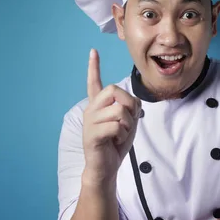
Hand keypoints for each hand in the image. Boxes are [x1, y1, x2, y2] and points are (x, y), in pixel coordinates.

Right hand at [82, 49, 140, 185]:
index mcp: (98, 106)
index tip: (93, 51)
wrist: (105, 168)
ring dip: (127, 125)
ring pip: (119, 110)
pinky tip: (115, 141)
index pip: (93, 82)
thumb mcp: (128, 122)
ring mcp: (90, 121)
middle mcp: (91, 110)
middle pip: (114, 90)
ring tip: (120, 134)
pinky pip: (116, 126)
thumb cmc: (115, 144)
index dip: (93, 66)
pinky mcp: (92, 134)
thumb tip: (129, 103)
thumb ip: (129, 108)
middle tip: (128, 120)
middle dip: (129, 104)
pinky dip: (122, 135)